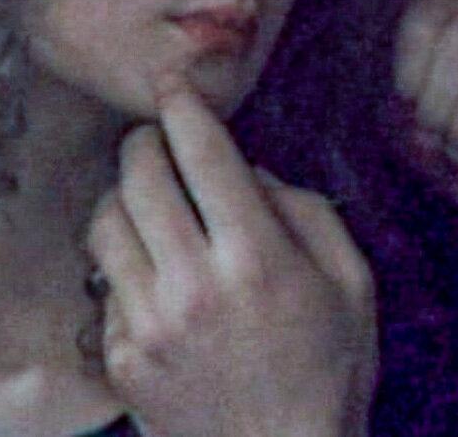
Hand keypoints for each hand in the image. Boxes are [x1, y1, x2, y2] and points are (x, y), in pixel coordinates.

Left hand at [87, 75, 376, 436]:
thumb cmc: (329, 371)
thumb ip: (306, 212)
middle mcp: (193, 283)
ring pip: (106, 221)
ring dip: (123, 195)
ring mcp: (149, 324)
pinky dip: (123, 260)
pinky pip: (105, 281)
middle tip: (155, 137)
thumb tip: (251, 172)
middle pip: (140, 174)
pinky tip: (151, 269)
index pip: (203, 153)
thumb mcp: (352, 283)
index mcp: (256, 257)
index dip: (183, 105)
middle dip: (144, 140)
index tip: (173, 85)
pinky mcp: (122, 358)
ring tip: (147, 199)